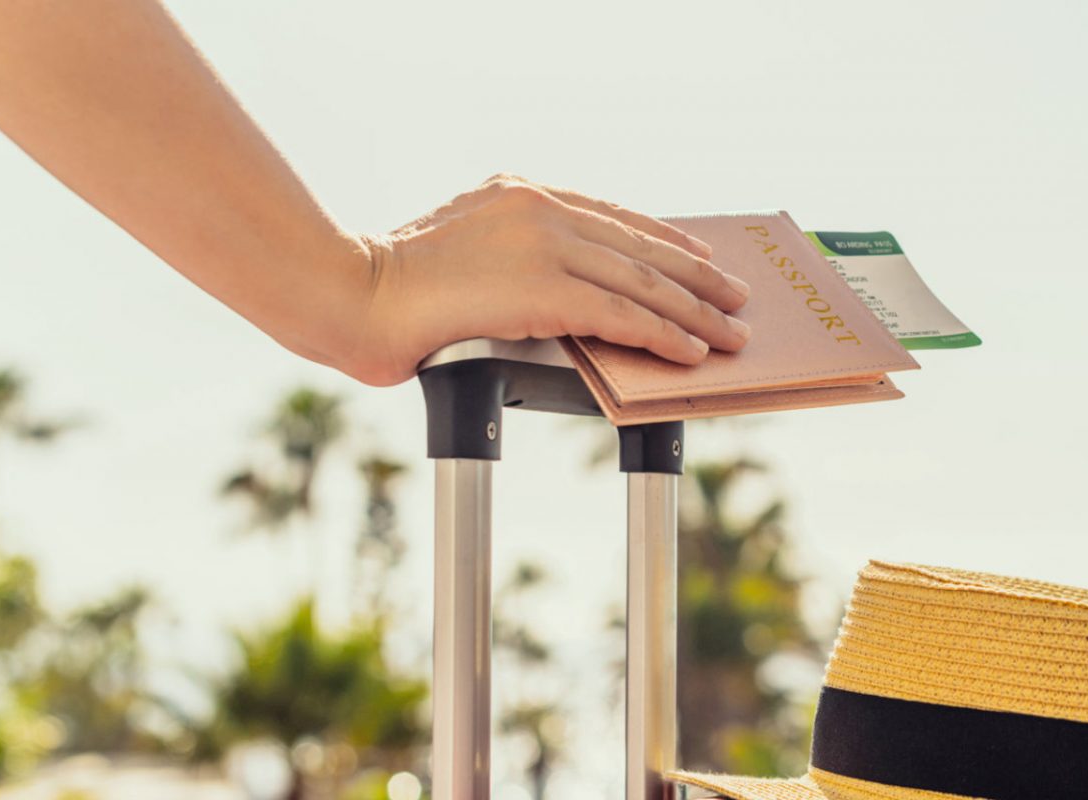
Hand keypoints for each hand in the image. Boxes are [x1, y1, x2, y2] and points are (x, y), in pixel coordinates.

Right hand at [347, 174, 751, 385]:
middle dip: (696, 275)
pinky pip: (624, 313)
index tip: (697, 255)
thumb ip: (512, 259)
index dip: (662, 239)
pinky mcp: (546, 288)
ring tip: (731, 332)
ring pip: (643, 280)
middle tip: (736, 295)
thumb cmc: (392, 288)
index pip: (611, 215)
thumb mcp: (462, 253)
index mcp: (519, 193)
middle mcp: (540, 208)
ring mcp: (545, 244)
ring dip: (695, 311)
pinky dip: (665, 334)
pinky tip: (692, 350)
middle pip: (639, 245)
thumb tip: (553, 294)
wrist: (351, 293)